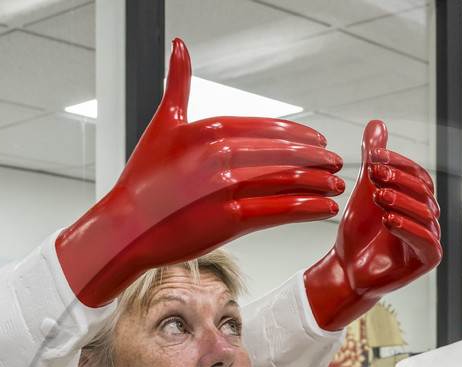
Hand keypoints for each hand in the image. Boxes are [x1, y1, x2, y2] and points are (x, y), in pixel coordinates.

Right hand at [56, 39, 344, 306]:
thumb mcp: (162, 124)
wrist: (125, 227)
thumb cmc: (143, 179)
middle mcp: (219, 154)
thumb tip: (179, 44)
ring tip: (336, 187)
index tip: (318, 142)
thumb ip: (178, 83)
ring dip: (319, 184)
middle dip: (316, 159)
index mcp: (208, 129)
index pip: (268, 128)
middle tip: (335, 163)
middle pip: (283, 153)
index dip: (299, 136)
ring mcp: (225, 187)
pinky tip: (325, 210)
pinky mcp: (229, 220)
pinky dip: (307, 209)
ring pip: (286, 180)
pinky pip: (279, 211)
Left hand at [304, 120, 441, 330]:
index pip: (417, 174)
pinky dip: (408, 229)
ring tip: (377, 197)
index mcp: (418, 200)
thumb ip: (373, 159)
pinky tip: (388, 221)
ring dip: (401, 202)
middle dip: (398, 181)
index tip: (373, 156)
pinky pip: (427, 241)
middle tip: (373, 174)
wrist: (347, 269)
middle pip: (423, 192)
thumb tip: (377, 123)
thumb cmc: (358, 233)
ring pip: (426, 214)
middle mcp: (428, 218)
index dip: (397, 163)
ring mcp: (431, 239)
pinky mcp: (428, 260)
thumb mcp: (364, 190)